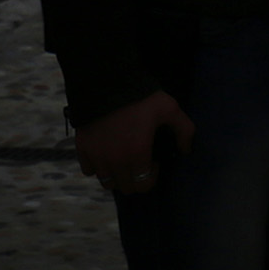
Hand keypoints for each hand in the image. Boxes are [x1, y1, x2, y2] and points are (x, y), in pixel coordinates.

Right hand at [75, 90, 193, 194]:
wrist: (107, 82)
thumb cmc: (141, 97)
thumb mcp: (170, 109)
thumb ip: (184, 130)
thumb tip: (186, 149)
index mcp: (137, 154)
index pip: (143, 185)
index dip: (151, 176)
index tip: (153, 161)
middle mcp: (115, 161)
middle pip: (126, 187)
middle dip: (136, 178)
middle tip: (139, 160)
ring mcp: (97, 156)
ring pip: (107, 182)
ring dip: (117, 176)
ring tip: (123, 159)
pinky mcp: (83, 148)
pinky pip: (88, 170)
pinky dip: (97, 167)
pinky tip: (106, 153)